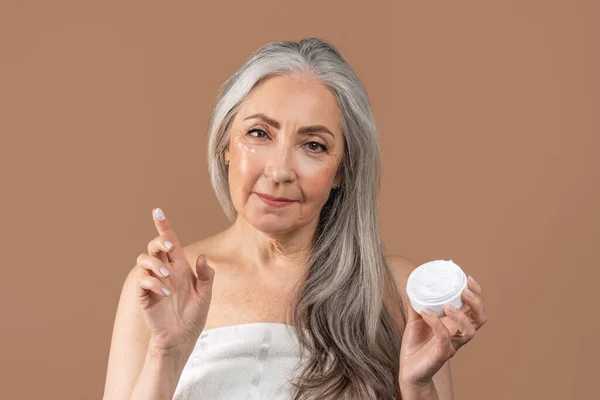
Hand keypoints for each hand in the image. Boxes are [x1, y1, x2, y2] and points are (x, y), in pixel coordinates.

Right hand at [136, 207, 215, 354]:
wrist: (182, 337)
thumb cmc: (194, 315)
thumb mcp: (206, 294)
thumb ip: (206, 276)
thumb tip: (203, 257)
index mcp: (180, 266)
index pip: (170, 242)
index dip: (163, 226)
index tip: (158, 211)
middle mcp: (165, 270)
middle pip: (155, 246)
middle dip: (160, 241)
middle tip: (170, 247)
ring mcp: (153, 282)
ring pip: (144, 260)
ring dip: (156, 263)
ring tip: (168, 277)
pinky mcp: (145, 295)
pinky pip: (143, 281)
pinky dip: (153, 282)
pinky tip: (165, 292)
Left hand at [399, 274, 486, 385]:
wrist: (408, 371)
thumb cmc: (416, 345)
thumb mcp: (416, 320)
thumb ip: (415, 303)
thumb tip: (410, 283)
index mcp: (455, 324)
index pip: (474, 309)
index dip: (476, 293)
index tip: (468, 278)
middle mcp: (457, 334)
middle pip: (479, 318)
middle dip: (477, 302)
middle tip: (465, 290)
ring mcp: (451, 345)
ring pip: (469, 331)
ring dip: (461, 315)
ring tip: (448, 305)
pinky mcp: (441, 354)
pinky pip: (444, 338)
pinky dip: (436, 324)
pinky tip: (426, 313)